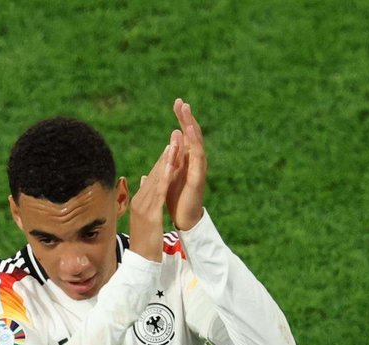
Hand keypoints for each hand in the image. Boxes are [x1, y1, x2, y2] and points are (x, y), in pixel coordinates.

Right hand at [127, 128, 184, 261]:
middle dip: (165, 156)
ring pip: (156, 180)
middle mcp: (139, 200)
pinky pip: (159, 193)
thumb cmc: (144, 241)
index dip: (162, 161)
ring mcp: (143, 207)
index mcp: (139, 200)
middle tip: (175, 138)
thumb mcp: (145, 218)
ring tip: (174, 147)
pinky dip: (164, 179)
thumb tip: (142, 181)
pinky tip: (171, 168)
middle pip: (153, 174)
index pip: (151, 177)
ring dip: (165, 163)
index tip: (171, 147)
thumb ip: (145, 199)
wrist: (141, 260)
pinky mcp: (150, 214)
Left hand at [166, 99, 205, 230]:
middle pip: (193, 134)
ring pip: (196, 143)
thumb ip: (170, 159)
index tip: (177, 103)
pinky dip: (193, 144)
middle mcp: (196, 160)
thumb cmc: (177, 198)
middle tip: (180, 102)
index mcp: (188, 158)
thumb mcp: (170, 174)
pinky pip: (197, 158)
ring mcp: (198, 168)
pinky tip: (188, 133)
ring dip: (191, 126)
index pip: (185, 134)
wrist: (184, 219)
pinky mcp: (197, 177)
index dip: (182, 118)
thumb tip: (169, 145)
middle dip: (187, 117)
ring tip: (186, 111)